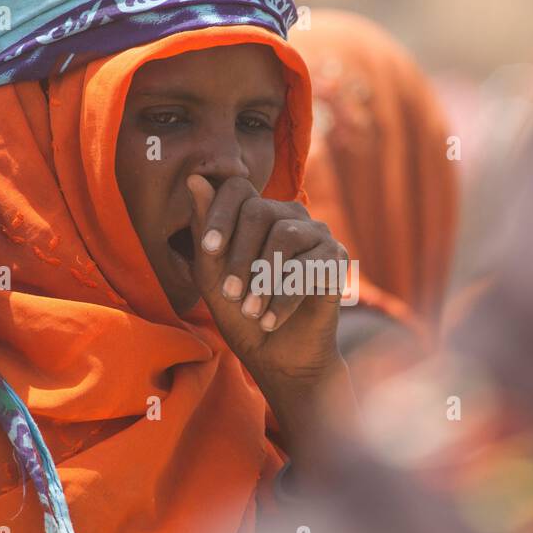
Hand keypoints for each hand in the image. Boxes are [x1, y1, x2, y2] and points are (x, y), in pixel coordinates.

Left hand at [186, 174, 347, 396]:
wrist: (277, 355)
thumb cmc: (241, 313)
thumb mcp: (212, 275)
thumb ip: (205, 230)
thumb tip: (195, 178)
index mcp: (258, 213)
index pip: (237, 188)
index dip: (220, 215)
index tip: (209, 250)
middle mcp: (290, 215)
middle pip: (259, 211)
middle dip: (239, 257)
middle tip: (229, 295)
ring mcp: (317, 233)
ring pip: (284, 236)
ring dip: (262, 279)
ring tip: (251, 311)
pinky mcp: (337, 258)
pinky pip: (309, 266)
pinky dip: (285, 298)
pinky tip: (271, 320)